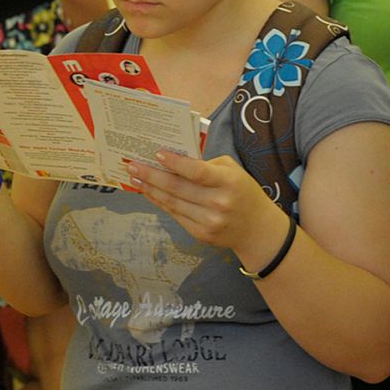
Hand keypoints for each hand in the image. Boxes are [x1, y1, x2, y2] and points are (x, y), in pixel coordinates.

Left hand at [122, 150, 283, 257]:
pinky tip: (150, 193)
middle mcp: (219, 203)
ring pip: (172, 203)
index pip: (198, 172)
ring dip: (150, 190)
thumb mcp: (233, 172)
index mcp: (230, 182)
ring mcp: (209, 222)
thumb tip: (173, 161)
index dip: (176, 164)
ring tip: (135, 178)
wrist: (258, 230)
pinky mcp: (201, 235)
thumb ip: (207, 165)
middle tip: (132, 165)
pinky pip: (176, 215)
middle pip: (178, 188)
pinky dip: (161, 203)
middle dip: (152, 176)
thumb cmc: (243, 192)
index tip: (156, 154)